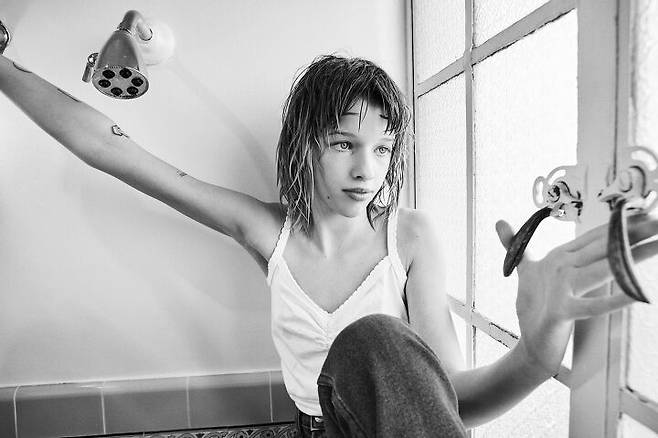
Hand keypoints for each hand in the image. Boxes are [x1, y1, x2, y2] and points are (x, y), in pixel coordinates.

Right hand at [495, 213, 657, 376]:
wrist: (531, 342)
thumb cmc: (535, 305)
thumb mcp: (527, 270)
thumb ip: (516, 245)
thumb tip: (498, 222)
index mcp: (559, 256)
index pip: (595, 235)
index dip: (621, 222)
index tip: (647, 209)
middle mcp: (560, 267)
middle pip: (603, 247)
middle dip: (634, 233)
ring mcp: (560, 289)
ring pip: (601, 269)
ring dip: (632, 258)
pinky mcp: (561, 312)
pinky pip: (592, 306)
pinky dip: (614, 301)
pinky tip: (637, 294)